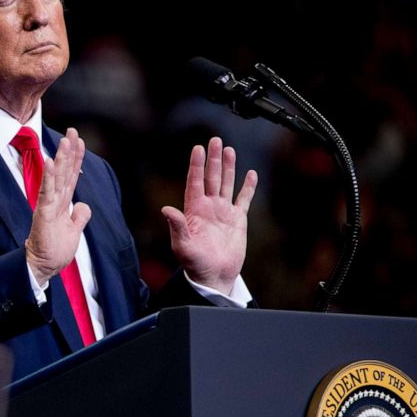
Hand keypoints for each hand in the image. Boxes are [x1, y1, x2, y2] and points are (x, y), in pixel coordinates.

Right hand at [24, 128, 90, 285]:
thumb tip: (84, 206)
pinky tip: (50, 161)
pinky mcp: (42, 213)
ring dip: (61, 158)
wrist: (43, 267)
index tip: (80, 141)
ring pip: (57, 177)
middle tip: (72, 131)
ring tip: (64, 140)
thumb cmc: (55, 251)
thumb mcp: (74, 232)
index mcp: (63, 204)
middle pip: (65, 171)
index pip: (71, 176)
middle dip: (69, 150)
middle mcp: (56, 201)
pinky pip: (46, 192)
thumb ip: (79, 217)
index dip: (76, 159)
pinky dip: (49, 176)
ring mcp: (48, 206)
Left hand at [161, 136, 256, 294]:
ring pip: (226, 184)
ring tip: (228, 149)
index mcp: (194, 210)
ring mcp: (222, 212)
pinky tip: (250, 174)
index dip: (196, 165)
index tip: (197, 148)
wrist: (213, 276)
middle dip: (213, 159)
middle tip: (214, 140)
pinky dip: (247, 187)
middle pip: (211, 177)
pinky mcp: (237, 220)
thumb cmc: (194, 264)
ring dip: (228, 167)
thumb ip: (176, 226)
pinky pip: (243, 199)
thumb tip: (166, 209)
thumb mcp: (182, 245)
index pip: (195, 182)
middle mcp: (208, 207)